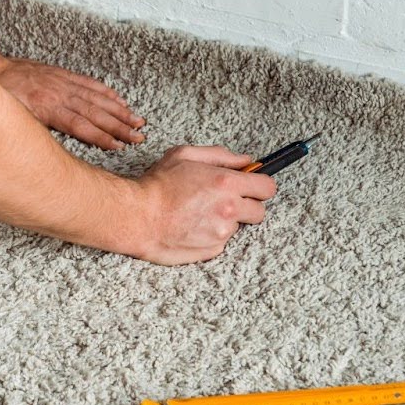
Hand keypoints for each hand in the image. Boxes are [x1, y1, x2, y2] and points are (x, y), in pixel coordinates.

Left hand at [0, 54, 147, 151]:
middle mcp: (60, 95)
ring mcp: (63, 83)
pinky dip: (106, 92)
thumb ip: (32, 130)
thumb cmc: (1, 96)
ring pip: (96, 98)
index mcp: (47, 108)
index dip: (100, 137)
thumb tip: (45, 149)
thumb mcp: (12, 117)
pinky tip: (119, 99)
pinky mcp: (63, 74)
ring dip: (119, 110)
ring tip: (137, 120)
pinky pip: (88, 83)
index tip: (118, 146)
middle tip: (138, 136)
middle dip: (119, 126)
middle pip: (95, 113)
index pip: (80, 126)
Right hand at [133, 145, 277, 265]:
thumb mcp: (184, 155)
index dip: (259, 185)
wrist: (137, 217)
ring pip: (238, 226)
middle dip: (246, 205)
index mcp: (226, 183)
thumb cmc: (157, 185)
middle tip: (224, 200)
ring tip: (198, 212)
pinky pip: (222, 240)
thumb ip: (220, 155)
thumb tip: (245, 161)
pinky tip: (193, 225)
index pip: (267, 187)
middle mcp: (229, 209)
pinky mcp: (213, 249)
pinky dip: (212, 234)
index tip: (251, 185)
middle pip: (259, 211)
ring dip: (225, 219)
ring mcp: (222, 232)